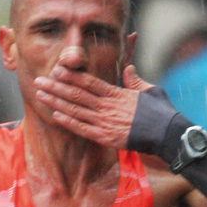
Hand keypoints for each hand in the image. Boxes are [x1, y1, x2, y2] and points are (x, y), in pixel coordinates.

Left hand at [34, 64, 151, 147]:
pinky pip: (82, 129)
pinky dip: (68, 122)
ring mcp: (105, 122)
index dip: (70, 75)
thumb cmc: (160, 112)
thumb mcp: (149, 90)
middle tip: (39, 80)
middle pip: (76, 94)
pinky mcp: (105, 138)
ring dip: (56, 102)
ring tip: (41, 95)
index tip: (56, 69)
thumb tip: (127, 68)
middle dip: (56, 86)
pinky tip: (55, 114)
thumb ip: (134, 80)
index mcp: (116, 94)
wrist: (167, 134)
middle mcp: (107, 106)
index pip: (88, 82)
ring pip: (75, 110)